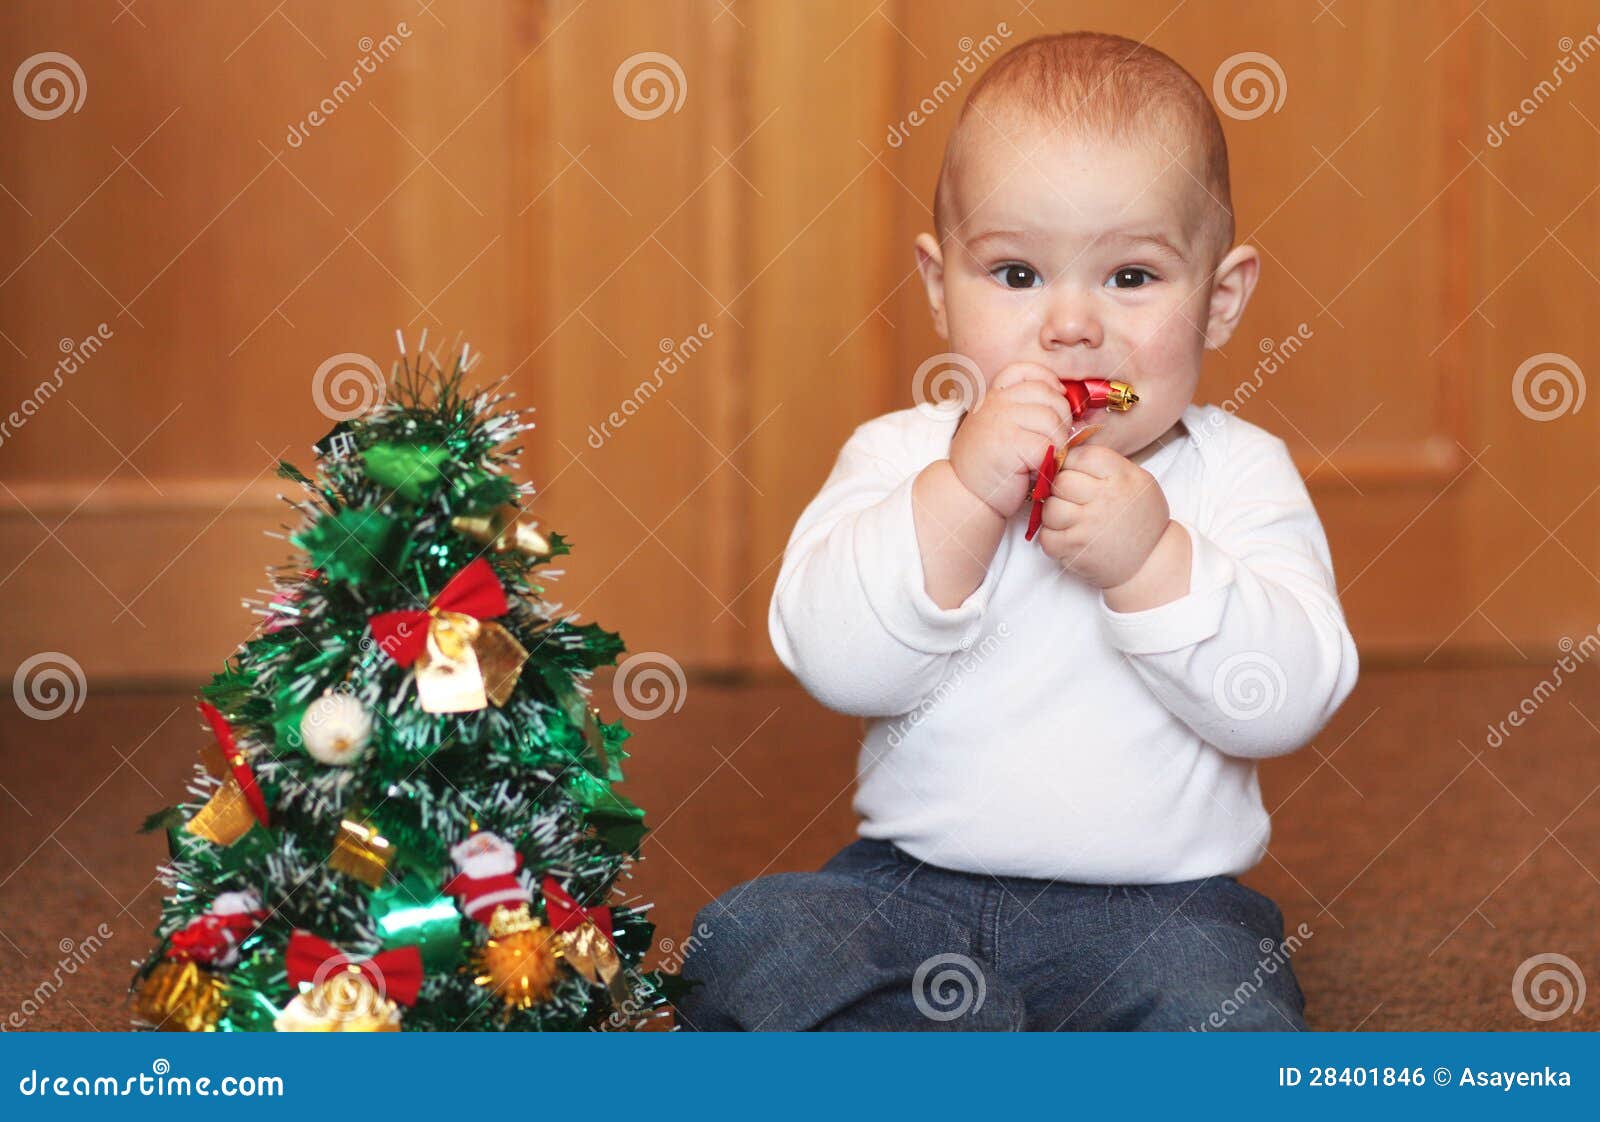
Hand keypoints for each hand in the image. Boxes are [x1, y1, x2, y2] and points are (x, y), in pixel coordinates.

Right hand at [947, 362, 1075, 518]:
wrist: (964, 496)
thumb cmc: (989, 467)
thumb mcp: (1000, 429)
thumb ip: (1024, 411)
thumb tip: (1067, 402)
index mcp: (994, 396)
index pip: (1028, 371)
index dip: (1049, 382)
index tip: (1055, 400)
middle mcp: (996, 402)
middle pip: (1050, 396)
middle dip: (1061, 421)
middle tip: (1050, 444)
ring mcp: (1001, 420)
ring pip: (1053, 421)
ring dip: (1057, 445)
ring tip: (1041, 460)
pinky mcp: (1009, 442)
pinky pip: (1049, 444)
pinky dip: (1049, 462)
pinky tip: (1035, 471)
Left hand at [1035, 442, 1171, 588]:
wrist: (1151, 562)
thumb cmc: (1140, 518)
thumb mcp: (1136, 480)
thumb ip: (1105, 465)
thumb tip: (1066, 451)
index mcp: (1122, 476)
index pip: (1079, 455)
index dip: (1071, 463)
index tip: (1074, 474)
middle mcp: (1105, 498)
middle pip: (1060, 481)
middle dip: (1060, 489)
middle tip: (1071, 499)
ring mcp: (1088, 525)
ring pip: (1049, 508)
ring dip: (1054, 515)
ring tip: (1070, 520)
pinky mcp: (1075, 549)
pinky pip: (1046, 536)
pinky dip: (1052, 538)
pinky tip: (1069, 538)